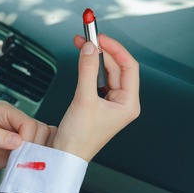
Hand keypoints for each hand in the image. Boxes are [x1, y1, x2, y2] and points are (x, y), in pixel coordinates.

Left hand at [0, 101, 55, 178]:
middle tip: (22, 158)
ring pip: (40, 141)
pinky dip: (32, 160)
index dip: (28, 137)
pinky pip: (33, 153)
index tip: (20, 150)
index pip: (28, 122)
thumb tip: (16, 140)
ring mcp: (16, 137)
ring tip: (22, 162)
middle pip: (39, 130)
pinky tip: (23, 166)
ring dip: (35, 153)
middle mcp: (12, 122)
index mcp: (3, 111)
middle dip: (34, 145)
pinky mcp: (17, 151)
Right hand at [52, 33, 139, 160]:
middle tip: (87, 37)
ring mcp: (111, 103)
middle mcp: (123, 103)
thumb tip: (89, 48)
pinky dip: (90, 69)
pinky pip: (97, 80)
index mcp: (129, 104)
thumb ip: (87, 70)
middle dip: (102, 51)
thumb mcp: (84, 99)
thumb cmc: (79, 139)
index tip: (100, 37)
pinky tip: (83, 61)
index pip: (129, 67)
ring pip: (106, 72)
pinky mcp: (98, 104)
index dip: (115, 49)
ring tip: (82, 45)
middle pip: (117, 67)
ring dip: (95, 58)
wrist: (64, 155)